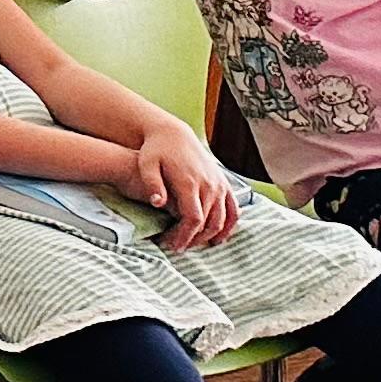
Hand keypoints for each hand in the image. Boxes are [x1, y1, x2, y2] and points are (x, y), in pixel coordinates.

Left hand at [125, 125, 240, 245]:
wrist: (174, 134)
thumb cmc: (156, 150)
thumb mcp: (146, 164)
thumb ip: (152, 184)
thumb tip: (157, 204)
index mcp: (190, 182)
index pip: (193, 218)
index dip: (184, 236)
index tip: (172, 245)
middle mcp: (209, 185)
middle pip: (208, 223)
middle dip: (194, 239)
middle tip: (178, 247)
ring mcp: (220, 184)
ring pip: (223, 219)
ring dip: (211, 236)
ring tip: (194, 244)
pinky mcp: (224, 183)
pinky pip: (234, 210)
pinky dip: (229, 225)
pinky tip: (219, 237)